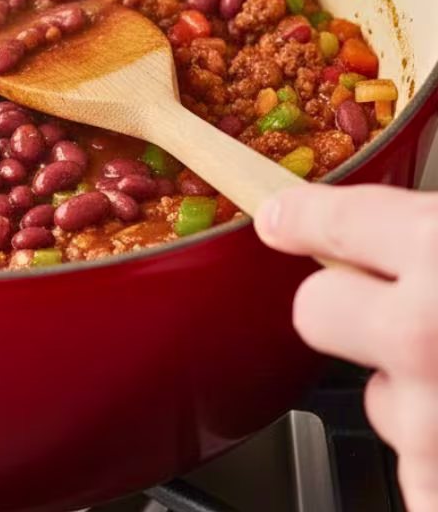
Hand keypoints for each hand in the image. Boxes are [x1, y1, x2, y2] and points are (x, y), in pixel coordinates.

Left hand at [255, 184, 437, 511]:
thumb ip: (430, 235)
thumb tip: (397, 231)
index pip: (327, 221)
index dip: (300, 220)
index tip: (280, 219)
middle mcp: (424, 330)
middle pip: (312, 310)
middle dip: (346, 313)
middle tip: (402, 319)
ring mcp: (430, 416)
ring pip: (376, 397)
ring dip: (420, 400)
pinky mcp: (437, 482)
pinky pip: (415, 476)